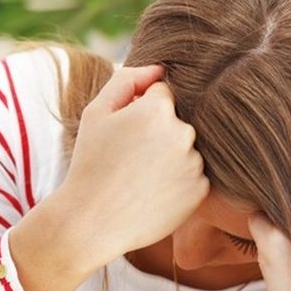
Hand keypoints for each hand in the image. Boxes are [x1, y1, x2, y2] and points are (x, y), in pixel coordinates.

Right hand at [51, 65, 208, 267]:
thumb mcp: (96, 113)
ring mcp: (194, 164)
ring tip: (138, 179)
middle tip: (128, 160)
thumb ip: (126, 80)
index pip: (162, 94)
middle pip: (177, 121)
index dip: (140, 112)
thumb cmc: (89, 165)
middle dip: (157, 134)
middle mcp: (183, 133)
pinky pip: (193, 176)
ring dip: (169, 158)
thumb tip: (159, 68)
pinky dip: (176, 183)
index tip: (124, 134)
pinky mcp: (200, 191)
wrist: (91, 222)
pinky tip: (150, 194)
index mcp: (157, 109)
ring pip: (186, 149)